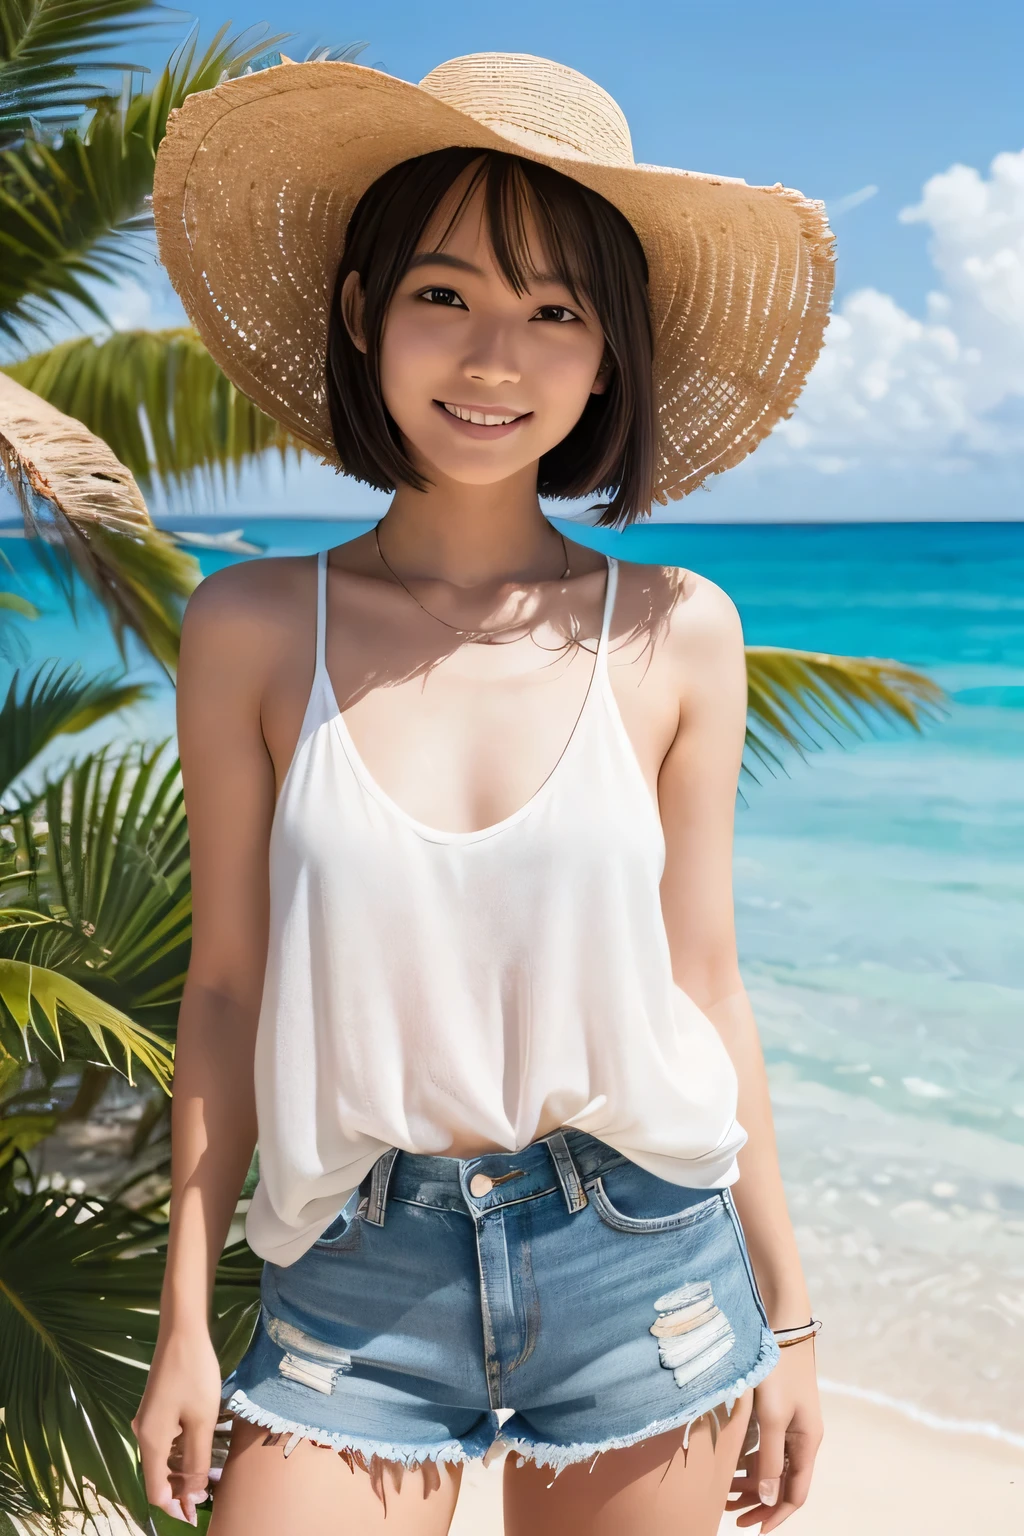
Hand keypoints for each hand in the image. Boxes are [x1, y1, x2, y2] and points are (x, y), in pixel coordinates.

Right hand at [132, 1327, 224, 1525]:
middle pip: (158, 1475)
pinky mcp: (157, 1408)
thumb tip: (192, 1496)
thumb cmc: (194, 1376)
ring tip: (210, 1475)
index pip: (155, 1490)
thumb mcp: (201, 1421)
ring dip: (183, 1470)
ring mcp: (149, 1420)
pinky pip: (166, 1440)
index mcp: (151, 1441)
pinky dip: (181, 1451)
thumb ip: (196, 1461)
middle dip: (181, 1490)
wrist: (182, 1332)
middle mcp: (144, 1434)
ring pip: (163, 1458)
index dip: (174, 1506)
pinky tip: (200, 1448)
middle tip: (209, 1495)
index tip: (196, 1514)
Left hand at [729, 1340, 822, 1529]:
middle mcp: (802, 1437)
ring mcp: (790, 1423)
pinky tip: (730, 1466)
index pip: (795, 1494)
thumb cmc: (777, 1369)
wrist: (779, 1323)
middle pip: (783, 1483)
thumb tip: (767, 1500)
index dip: (775, 1515)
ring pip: (772, 1466)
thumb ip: (769, 1459)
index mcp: (808, 1443)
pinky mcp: (775, 1409)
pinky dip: (748, 1461)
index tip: (753, 1530)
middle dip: (759, 1503)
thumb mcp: (771, 1417)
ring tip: (724, 1498)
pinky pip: (764, 1447)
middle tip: (731, 1518)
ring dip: (751, 1484)